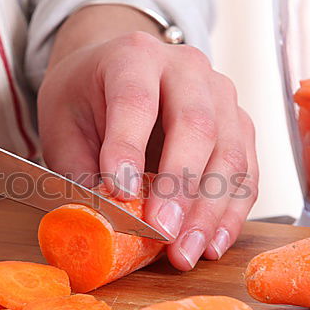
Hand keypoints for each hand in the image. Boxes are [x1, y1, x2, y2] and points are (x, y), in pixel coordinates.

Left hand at [38, 5, 258, 270]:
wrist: (119, 71)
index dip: (128, 146)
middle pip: (196, 124)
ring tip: (186, 252)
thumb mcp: (63, 125)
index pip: (135, 100)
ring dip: (210, 211)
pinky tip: (212, 244)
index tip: (119, 190)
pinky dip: (231, 213)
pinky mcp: (240, 126)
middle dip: (180, 187)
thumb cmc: (87, 99)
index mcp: (133, 57)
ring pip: (229, 153)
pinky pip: (246, 172)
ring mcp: (222, 95)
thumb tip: (100, 223)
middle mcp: (186, 68)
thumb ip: (79, 170)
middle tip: (162, 233)